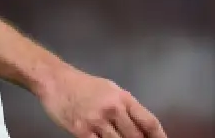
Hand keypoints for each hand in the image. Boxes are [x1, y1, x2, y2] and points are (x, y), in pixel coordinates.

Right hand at [35, 66, 166, 137]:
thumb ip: (125, 107)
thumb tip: (140, 126)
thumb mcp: (110, 89)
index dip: (159, 137)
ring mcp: (97, 121)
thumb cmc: (83, 85)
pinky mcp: (82, 131)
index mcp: (123, 98)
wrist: (55, 81)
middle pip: (136, 137)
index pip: (149, 122)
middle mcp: (113, 109)